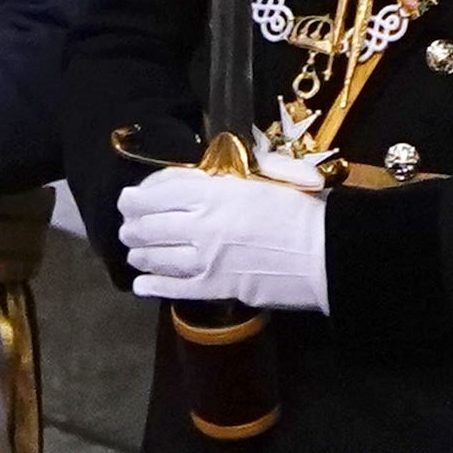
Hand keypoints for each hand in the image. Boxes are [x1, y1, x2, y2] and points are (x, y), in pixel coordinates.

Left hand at [117, 165, 331, 314]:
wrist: (326, 253)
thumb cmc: (304, 210)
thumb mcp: (270, 174)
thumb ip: (238, 167)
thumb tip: (215, 164)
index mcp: (216, 189)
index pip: (164, 187)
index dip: (143, 192)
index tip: (133, 195)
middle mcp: (203, 222)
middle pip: (151, 222)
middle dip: (132, 224)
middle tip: (127, 225)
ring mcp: (206, 257)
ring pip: (156, 255)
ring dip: (139, 253)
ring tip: (133, 252)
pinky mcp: (216, 287)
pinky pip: (174, 288)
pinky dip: (153, 286)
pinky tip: (141, 285)